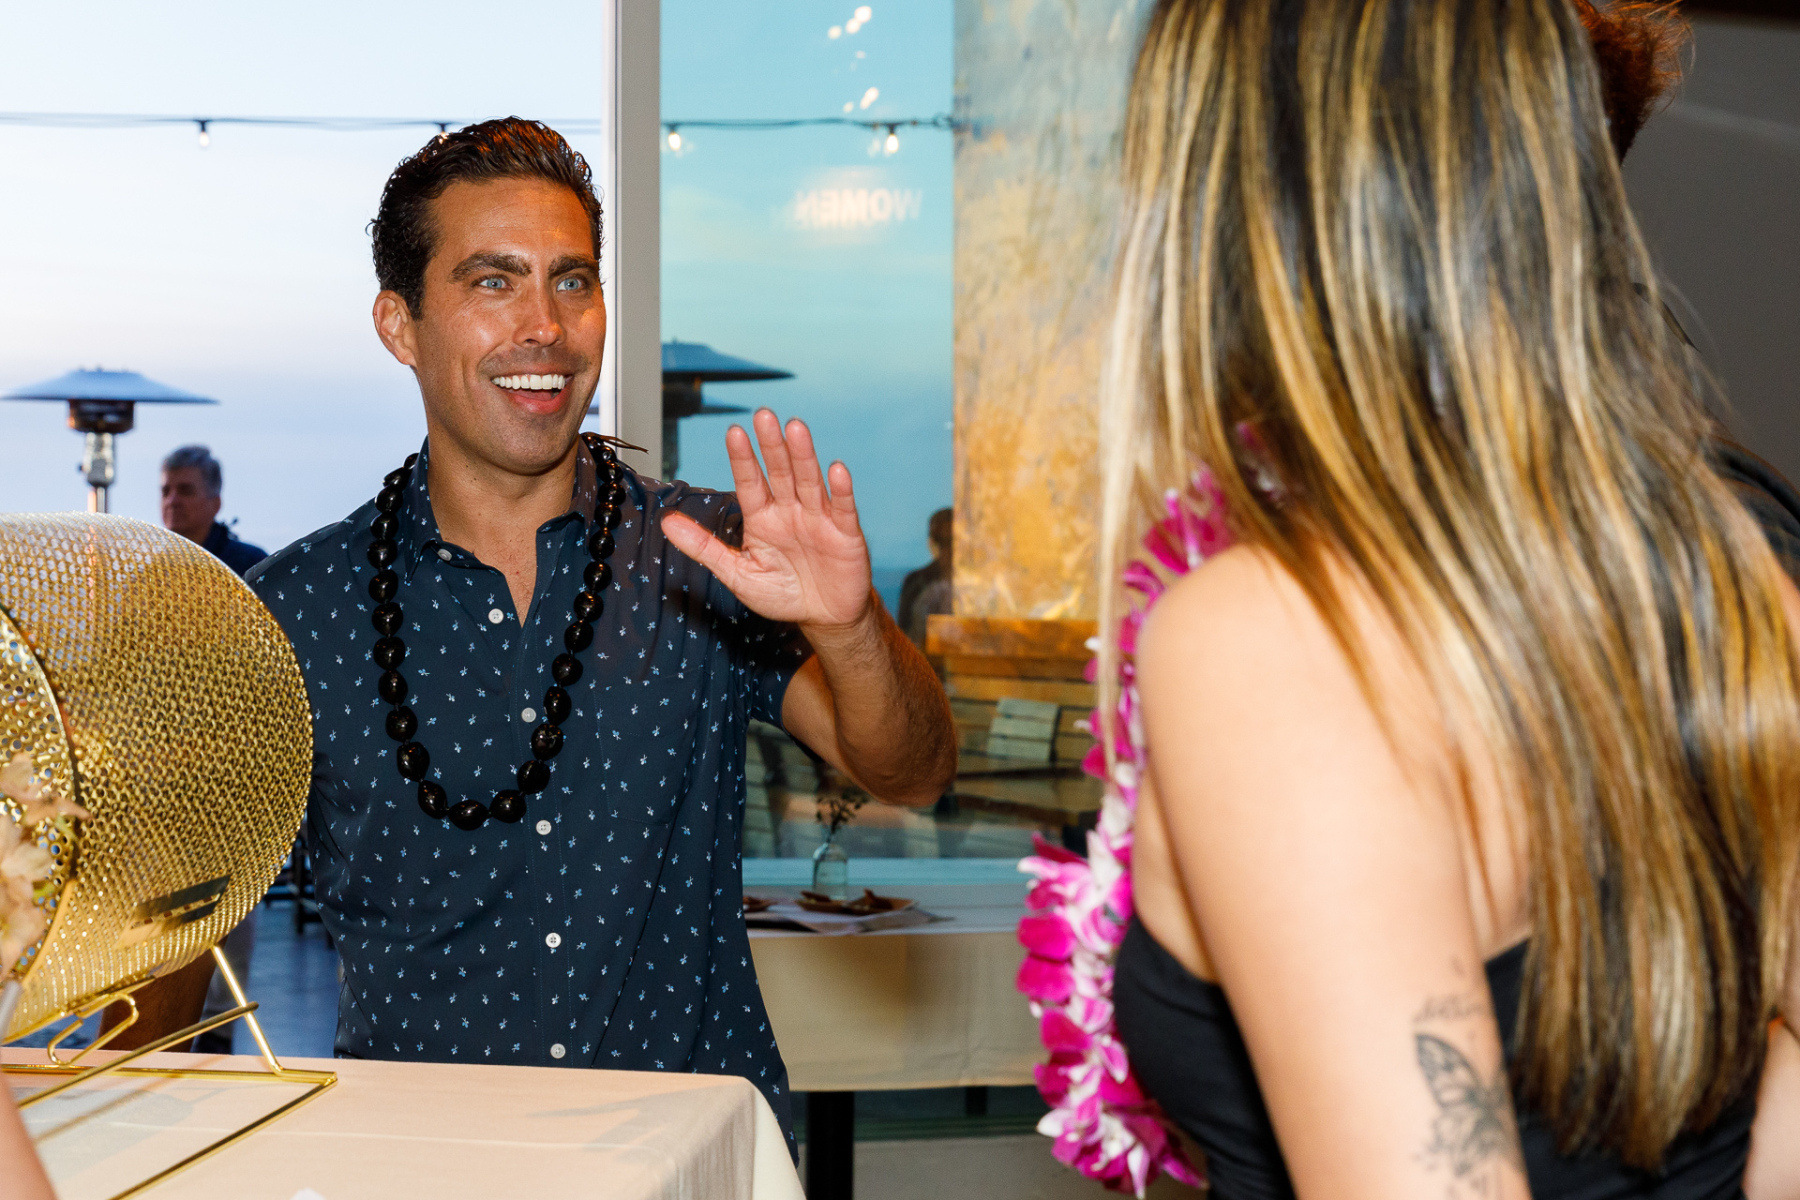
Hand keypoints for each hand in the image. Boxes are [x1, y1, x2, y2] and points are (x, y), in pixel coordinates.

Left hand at [661, 409, 873, 630]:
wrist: (824, 615)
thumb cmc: (782, 592)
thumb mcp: (737, 572)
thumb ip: (704, 546)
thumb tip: (666, 523)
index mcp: (763, 518)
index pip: (750, 482)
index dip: (743, 458)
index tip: (733, 432)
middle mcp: (790, 511)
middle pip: (780, 472)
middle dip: (772, 445)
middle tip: (763, 415)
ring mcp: (818, 520)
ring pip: (809, 481)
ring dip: (803, 455)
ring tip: (795, 429)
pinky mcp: (845, 535)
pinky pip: (843, 509)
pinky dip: (841, 490)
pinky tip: (836, 469)